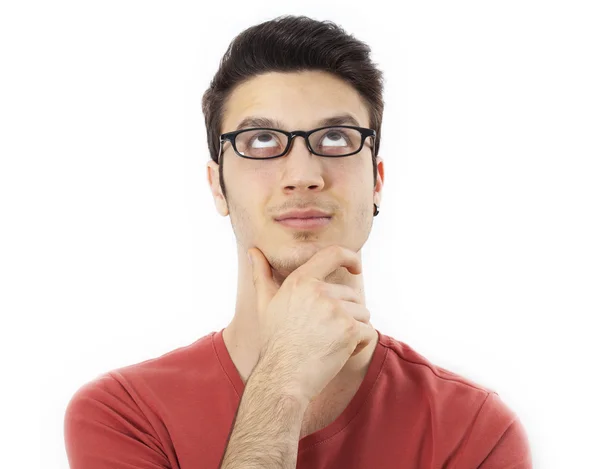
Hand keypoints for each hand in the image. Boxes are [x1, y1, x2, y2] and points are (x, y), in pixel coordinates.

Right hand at [248, 244, 376, 403]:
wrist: (282, 378)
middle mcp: (319, 290)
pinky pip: (368, 332)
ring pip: (362, 314)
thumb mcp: (265, 304)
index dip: (350, 258)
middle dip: (345, 315)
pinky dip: (359, 345)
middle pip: (352, 295)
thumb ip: (261, 274)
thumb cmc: (274, 342)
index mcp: (301, 281)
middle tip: (322, 335)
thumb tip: (252, 251)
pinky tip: (339, 354)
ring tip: (329, 344)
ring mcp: (335, 309)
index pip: (334, 253)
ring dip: (353, 330)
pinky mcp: (349, 329)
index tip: (356, 269)